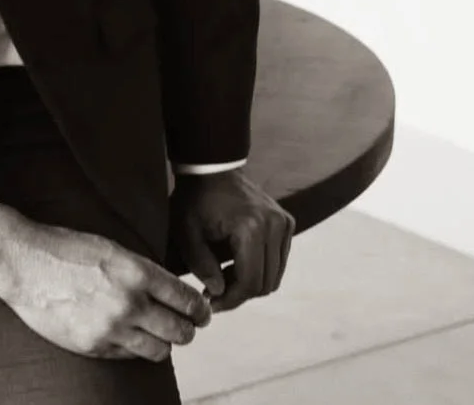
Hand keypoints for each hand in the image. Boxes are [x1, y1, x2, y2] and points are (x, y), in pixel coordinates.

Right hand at [0, 203, 211, 361]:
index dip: (200, 309)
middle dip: (189, 329)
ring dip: (164, 342)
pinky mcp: (93, 346)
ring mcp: (111, 328)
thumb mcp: (112, 248)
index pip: (186, 299)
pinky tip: (129, 335)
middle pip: (180, 330)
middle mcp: (128, 302)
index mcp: (136, 271)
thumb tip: (172, 292)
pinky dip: (135, 347)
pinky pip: (129, 355)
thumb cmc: (67, 249)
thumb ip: (142, 271)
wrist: (25, 263)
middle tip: (188, 326)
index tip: (202, 312)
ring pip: (159, 349)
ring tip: (160, 334)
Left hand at [169, 169, 294, 312]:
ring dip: (251, 283)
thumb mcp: (187, 232)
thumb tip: (217, 294)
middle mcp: (274, 225)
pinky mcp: (286, 222)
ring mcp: (284, 223)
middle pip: (266, 283)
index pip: (250, 282)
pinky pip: (278, 260)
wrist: (211, 168)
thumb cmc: (195, 198)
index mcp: (251, 227)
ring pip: (275, 275)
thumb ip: (201, 265)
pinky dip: (260, 269)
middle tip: (215, 292)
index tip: (211, 304)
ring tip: (223, 277)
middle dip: (240, 294)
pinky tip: (236, 264)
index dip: (231, 300)